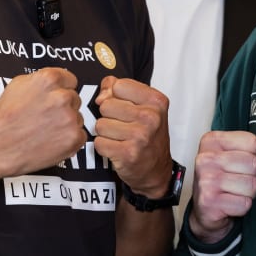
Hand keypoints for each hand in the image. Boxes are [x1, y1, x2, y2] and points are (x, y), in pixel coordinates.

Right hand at [0, 67, 85, 177]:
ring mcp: (70, 118)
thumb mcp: (17, 85)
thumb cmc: (4, 118)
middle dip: (63, 108)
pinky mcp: (74, 138)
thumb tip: (54, 81)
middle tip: (45, 118)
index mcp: (50, 79)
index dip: (61, 91)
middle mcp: (63, 96)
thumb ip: (40, 80)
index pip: (71, 80)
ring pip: (78, 118)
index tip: (53, 100)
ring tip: (45, 131)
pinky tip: (51, 142)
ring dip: (66, 124)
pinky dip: (69, 140)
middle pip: (74, 99)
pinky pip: (80, 136)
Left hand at [93, 76, 170, 195]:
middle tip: (123, 127)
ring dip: (105, 133)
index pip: (118, 85)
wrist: (156, 170)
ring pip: (100, 125)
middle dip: (108, 117)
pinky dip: (104, 147)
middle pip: (106, 105)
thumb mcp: (142, 106)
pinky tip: (116, 149)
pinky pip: (99, 143)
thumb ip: (118, 90)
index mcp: (156, 100)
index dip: (116, 97)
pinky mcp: (128, 154)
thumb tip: (100, 97)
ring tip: (120, 139)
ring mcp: (140, 136)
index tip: (125, 108)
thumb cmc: (146, 134)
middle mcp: (151, 117)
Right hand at [189, 131, 255, 242]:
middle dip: (252, 175)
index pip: (252, 142)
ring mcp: (206, 180)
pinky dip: (242, 207)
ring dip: (248, 193)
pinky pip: (244, 204)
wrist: (206, 209)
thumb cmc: (225, 178)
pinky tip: (229, 204)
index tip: (242, 162)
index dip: (255, 155)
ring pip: (251, 185)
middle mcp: (206, 158)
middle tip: (237, 180)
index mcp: (212, 140)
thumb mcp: (245, 153)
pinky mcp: (209, 202)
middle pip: (253, 163)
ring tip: (234, 192)